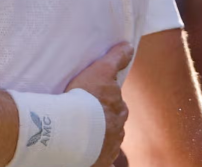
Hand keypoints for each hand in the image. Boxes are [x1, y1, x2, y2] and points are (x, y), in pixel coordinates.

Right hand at [65, 42, 133, 166]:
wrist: (73, 128)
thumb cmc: (86, 97)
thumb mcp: (100, 72)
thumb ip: (115, 59)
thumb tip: (129, 45)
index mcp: (119, 111)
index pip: (117, 106)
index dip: (108, 102)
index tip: (96, 101)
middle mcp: (118, 131)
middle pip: (113, 125)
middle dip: (105, 122)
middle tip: (87, 118)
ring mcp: (108, 148)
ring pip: (106, 142)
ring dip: (98, 139)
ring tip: (80, 135)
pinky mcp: (99, 162)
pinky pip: (100, 161)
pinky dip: (96, 158)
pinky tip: (86, 155)